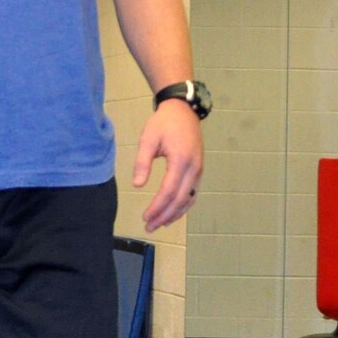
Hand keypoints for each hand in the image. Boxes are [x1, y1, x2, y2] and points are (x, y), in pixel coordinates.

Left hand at [133, 98, 204, 231]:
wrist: (183, 110)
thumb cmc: (163, 124)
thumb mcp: (148, 140)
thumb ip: (142, 163)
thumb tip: (138, 185)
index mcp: (181, 160)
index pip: (169, 191)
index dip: (158, 207)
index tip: (145, 217)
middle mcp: (194, 168)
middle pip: (181, 199)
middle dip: (165, 215)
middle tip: (150, 227)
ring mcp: (199, 170)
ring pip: (189, 198)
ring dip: (175, 214)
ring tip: (160, 225)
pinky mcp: (198, 170)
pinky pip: (192, 192)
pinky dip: (183, 205)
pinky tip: (173, 213)